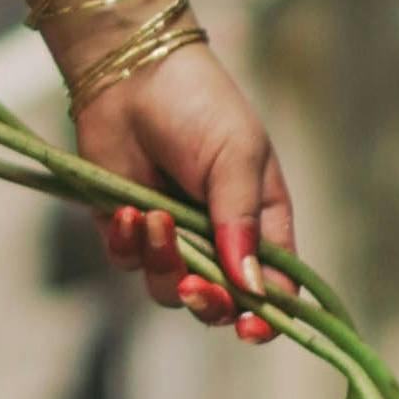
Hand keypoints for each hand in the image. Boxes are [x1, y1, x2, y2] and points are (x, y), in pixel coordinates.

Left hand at [75, 32, 296, 333]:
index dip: (267, 315)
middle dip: (207, 301)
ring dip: (162, 260)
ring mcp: (172, 237)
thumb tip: (252, 289)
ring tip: (153, 216)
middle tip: (195, 285)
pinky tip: (124, 209)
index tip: (251, 327)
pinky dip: (126, 242)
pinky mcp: (127, 228)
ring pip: (169, 288)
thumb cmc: (198, 104)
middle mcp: (218, 238)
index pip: (273, 286)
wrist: (130, 71)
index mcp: (260, 222)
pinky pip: (128, 262)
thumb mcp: (236, 156)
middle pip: (219, 302)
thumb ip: (242, 222)